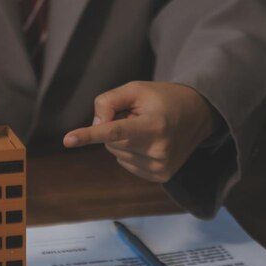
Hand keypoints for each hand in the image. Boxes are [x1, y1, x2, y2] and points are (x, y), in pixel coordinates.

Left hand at [62, 81, 217, 182]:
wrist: (197, 114)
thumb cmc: (162, 99)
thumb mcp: (135, 89)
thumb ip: (108, 101)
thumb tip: (95, 125)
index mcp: (154, 126)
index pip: (115, 131)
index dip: (89, 134)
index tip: (68, 140)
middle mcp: (158, 151)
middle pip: (111, 142)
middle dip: (116, 127)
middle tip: (139, 117)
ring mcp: (160, 167)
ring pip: (117, 154)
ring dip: (124, 140)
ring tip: (148, 129)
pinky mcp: (160, 176)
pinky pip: (126, 163)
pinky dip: (130, 151)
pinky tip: (149, 142)